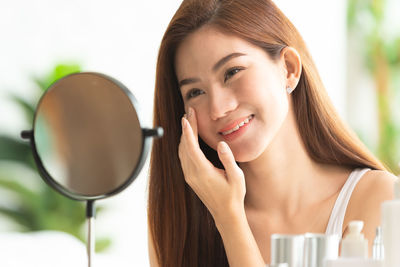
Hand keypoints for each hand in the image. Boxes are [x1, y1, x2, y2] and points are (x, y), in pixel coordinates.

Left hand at [178, 107, 245, 223]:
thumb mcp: (237, 177)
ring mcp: (189, 176)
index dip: (188, 131)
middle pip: (185, 146)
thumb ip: (228, 160)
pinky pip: (183, 157)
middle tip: (189, 112)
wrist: (225, 214)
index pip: (191, 147)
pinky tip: (188, 138)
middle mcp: (193, 173)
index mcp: (203, 172)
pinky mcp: (190, 178)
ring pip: (181, 151)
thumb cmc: (233, 196)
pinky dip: (184, 144)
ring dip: (184, 135)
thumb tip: (222, 144)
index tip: (187, 117)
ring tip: (188, 121)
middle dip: (186, 128)